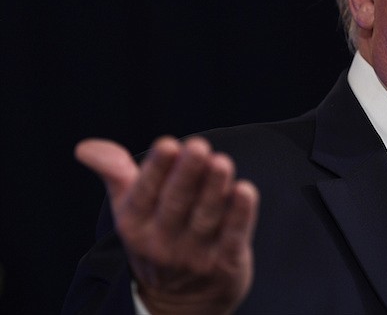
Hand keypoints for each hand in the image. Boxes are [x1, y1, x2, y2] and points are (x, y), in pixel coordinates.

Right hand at [75, 136, 258, 314]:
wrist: (181, 300)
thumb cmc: (157, 234)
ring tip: (222, 162)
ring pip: (205, 217)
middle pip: (176, 203)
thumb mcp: (130, 209)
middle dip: (187, 174)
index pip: (144, 194)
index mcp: (135, 224)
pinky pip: (233, 237)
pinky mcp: (225, 264)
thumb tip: (84, 148)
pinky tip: (245, 191)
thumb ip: (115, 173)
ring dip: (214, 188)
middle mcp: (162, 242)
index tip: (168, 144)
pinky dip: (240, 215)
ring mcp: (194, 255)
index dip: (157, 169)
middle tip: (199, 146)